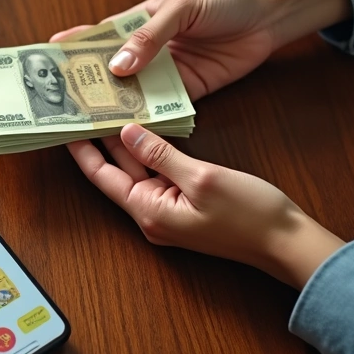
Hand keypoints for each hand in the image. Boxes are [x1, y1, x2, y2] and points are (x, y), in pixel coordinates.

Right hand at [50, 0, 350, 100]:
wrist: (269, 16)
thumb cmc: (222, 0)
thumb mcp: (181, 8)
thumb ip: (150, 36)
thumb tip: (118, 65)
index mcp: (136, 24)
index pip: (96, 38)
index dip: (71, 50)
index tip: (44, 60)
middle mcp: (145, 52)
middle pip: (109, 73)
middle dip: (86, 88)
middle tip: (60, 105)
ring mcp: (165, 75)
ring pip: (132, 95)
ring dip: (114, 109)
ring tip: (89, 125)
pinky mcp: (188, 93)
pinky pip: (162, 110)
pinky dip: (148, 121)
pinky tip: (131, 132)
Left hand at [67, 124, 345, 288]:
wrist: (288, 243)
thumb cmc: (251, 215)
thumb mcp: (202, 177)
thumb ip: (161, 155)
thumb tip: (128, 134)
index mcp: (149, 212)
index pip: (103, 177)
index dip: (82, 151)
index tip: (65, 127)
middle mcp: (152, 215)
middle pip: (118, 172)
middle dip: (102, 141)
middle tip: (85, 110)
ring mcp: (168, 213)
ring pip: (139, 172)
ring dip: (127, 144)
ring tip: (109, 111)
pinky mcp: (185, 207)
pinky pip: (159, 176)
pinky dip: (151, 153)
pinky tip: (147, 129)